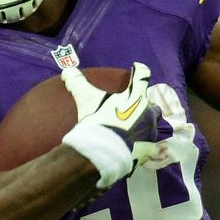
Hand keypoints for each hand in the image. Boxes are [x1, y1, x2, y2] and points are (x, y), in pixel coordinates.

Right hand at [60, 62, 162, 188]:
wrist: (102, 152)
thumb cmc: (97, 121)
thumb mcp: (86, 99)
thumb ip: (78, 83)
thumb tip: (66, 71)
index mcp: (136, 96)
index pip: (142, 75)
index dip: (139, 70)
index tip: (136, 68)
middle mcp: (147, 111)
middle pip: (150, 102)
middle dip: (143, 102)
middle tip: (132, 105)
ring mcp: (149, 131)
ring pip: (153, 122)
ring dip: (146, 121)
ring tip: (136, 124)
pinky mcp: (148, 148)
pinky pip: (152, 143)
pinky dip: (147, 142)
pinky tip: (140, 143)